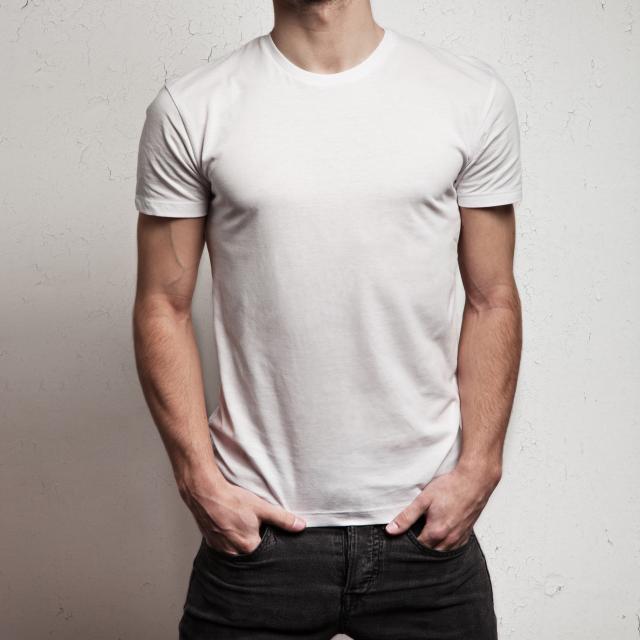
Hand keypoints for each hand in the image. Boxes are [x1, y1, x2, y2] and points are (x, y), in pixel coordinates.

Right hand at [177, 467, 306, 554]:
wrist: (205, 494)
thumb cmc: (232, 500)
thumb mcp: (262, 508)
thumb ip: (282, 519)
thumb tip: (300, 526)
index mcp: (248, 546)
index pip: (265, 551)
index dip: (268, 540)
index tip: (266, 531)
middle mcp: (233, 553)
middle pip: (250, 552)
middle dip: (253, 542)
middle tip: (252, 527)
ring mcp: (220, 548)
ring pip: (236, 550)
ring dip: (240, 541)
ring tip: (240, 526)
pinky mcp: (211, 542)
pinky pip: (224, 546)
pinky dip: (228, 539)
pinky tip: (229, 526)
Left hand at [384, 461, 500, 550]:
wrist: (474, 481)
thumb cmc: (450, 487)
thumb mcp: (423, 499)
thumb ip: (407, 516)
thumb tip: (391, 530)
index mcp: (436, 532)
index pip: (417, 548)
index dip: (408, 544)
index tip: (402, 538)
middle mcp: (449, 539)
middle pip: (430, 553)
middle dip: (420, 548)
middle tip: (412, 538)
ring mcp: (459, 538)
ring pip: (443, 552)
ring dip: (433, 548)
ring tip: (425, 537)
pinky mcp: (467, 534)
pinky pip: (454, 547)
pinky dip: (446, 545)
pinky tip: (441, 536)